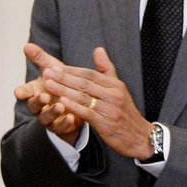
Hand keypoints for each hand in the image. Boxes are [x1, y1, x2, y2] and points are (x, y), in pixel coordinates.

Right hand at [16, 43, 82, 143]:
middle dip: (37, 101)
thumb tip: (26, 45)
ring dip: (51, 112)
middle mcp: (39, 106)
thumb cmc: (61, 83)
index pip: (25, 92)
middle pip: (33, 105)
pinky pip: (60, 128)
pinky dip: (64, 123)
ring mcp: (49, 118)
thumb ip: (40, 58)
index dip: (22, 92)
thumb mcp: (51, 69)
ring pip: (45, 118)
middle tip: (44, 96)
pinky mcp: (60, 128)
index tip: (19, 92)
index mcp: (35, 91)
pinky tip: (71, 118)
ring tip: (61, 106)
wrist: (76, 102)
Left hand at [40, 47, 154, 159]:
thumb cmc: (124, 111)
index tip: (54, 66)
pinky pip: (86, 112)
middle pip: (84, 83)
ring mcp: (110, 109)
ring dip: (63, 90)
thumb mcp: (118, 88)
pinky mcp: (106, 123)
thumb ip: (106, 69)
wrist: (140, 137)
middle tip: (46, 72)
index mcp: (115, 85)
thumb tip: (98, 49)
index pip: (90, 74)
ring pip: (83, 97)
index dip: (71, 70)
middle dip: (63, 77)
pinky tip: (60, 102)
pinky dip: (73, 106)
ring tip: (48, 84)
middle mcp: (113, 95)